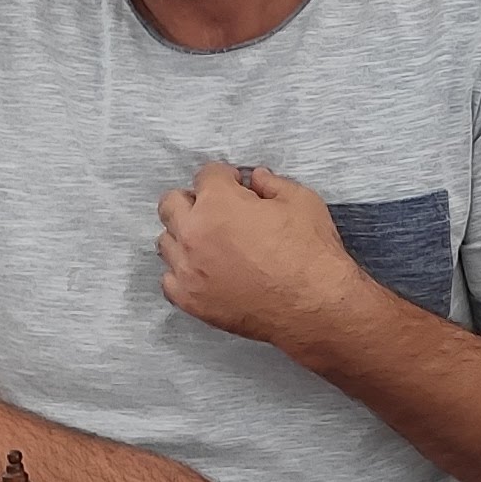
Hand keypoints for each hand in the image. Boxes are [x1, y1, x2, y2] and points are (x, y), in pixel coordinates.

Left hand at [157, 162, 366, 354]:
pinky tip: (204, 272)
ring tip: (210, 244)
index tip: (235, 186)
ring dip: (185, 236)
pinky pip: (169, 280)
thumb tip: (256, 179)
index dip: (225, 178)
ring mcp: (188, 269)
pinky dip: (182, 273)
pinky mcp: (191, 300)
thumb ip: (272, 184)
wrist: (314, 307)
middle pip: (171, 204)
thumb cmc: (310, 254)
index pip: (206, 174)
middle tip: (217, 211)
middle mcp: (194, 233)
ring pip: (166, 241)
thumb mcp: (301, 201)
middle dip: (194, 201)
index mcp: (218, 203)